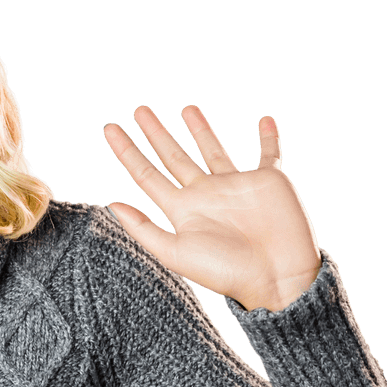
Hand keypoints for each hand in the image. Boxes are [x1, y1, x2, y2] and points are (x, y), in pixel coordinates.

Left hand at [102, 105, 321, 311]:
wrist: (277, 277)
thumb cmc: (226, 271)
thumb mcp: (175, 252)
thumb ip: (143, 228)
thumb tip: (111, 204)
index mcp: (182, 208)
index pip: (146, 174)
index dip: (127, 151)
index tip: (109, 128)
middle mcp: (205, 193)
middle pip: (173, 156)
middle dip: (156, 133)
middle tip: (140, 110)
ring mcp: (235, 186)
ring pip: (212, 150)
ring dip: (200, 130)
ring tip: (186, 109)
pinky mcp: (268, 181)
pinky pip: (269, 153)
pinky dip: (269, 138)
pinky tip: (265, 120)